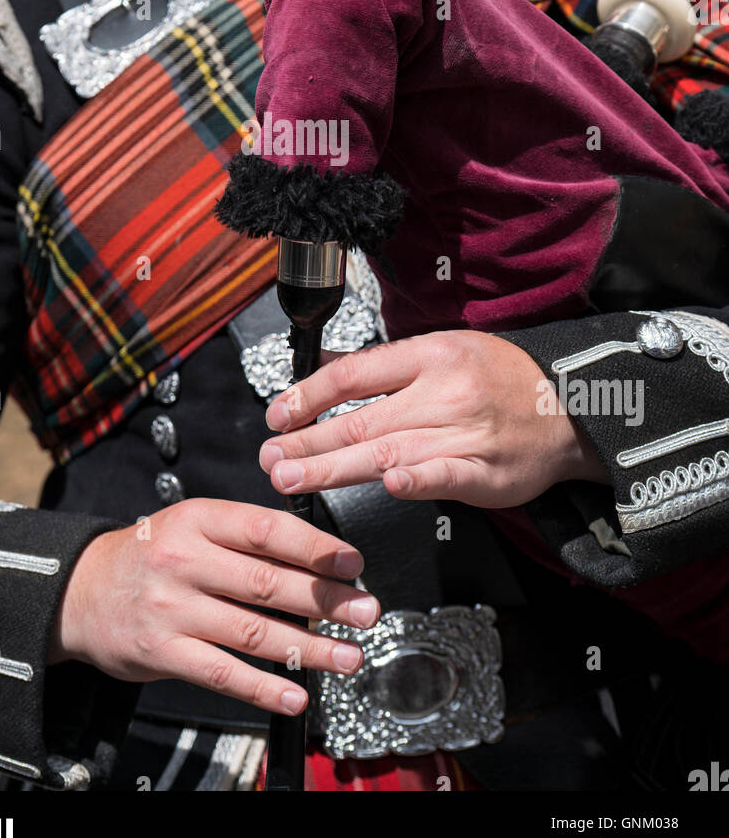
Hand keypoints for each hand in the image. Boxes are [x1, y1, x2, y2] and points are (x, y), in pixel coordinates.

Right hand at [48, 498, 379, 717]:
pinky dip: (264, 689)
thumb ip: (247, 537)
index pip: (267, 530)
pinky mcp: (162, 653)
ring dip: (309, 648)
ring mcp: (172, 609)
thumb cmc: (153, 555)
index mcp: (199, 520)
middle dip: (326, 600)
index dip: (315, 547)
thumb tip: (319, 557)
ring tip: (348, 656)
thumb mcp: (194, 526)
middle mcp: (185, 561)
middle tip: (366, 611)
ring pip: (253, 632)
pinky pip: (223, 674)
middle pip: (267, 582)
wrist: (81, 591)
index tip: (352, 563)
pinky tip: (296, 695)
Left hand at [259, 331, 609, 507]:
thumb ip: (383, 366)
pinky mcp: (485, 473)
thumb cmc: (499, 378)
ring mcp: (464, 434)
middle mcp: (442, 392)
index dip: (308, 395)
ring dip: (332, 469)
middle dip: (306, 442)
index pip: (353, 373)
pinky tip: (388, 487)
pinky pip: (445, 476)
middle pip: (360, 420)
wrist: (568, 407)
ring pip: (387, 453)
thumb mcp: (441, 350)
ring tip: (291, 477)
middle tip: (269, 459)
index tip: (276, 416)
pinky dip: (416, 481)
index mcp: (428, 355)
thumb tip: (321, 369)